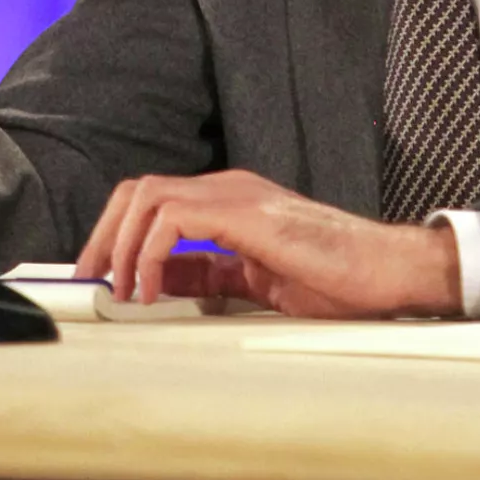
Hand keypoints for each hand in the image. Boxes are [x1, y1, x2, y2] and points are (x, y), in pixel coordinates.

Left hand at [74, 170, 463, 317]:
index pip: (152, 204)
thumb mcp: (255, 284)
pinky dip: (150, 254)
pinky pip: (174, 218)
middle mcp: (226, 189)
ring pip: (147, 196)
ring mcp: (236, 194)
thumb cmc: (338, 279)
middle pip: (138, 191)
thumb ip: (209, 278)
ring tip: (119, 289)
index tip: (98, 280)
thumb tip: (156, 285)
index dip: (115, 239)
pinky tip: (151, 289)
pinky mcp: (246, 212)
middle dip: (104, 236)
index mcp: (228, 203)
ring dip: (120, 244)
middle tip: (91, 282)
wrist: (388, 271)